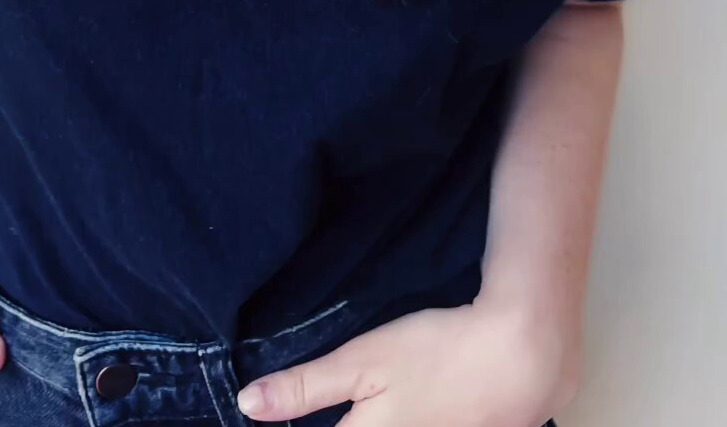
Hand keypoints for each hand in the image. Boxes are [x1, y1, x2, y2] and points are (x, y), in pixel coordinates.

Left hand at [233, 292, 579, 426]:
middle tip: (355, 402)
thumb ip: (306, 387)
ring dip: (374, 420)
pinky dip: (420, 420)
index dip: (298, 424)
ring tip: (379, 401)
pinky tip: (423, 406)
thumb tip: (247, 406)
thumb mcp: (364, 362)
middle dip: (340, 420)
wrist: (525, 356)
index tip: (276, 417)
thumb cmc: (436, 353)